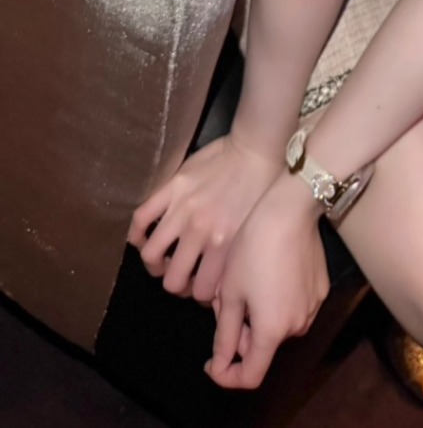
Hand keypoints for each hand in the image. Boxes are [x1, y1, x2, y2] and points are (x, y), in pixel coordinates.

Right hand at [128, 133, 283, 303]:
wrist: (258, 148)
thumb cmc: (263, 189)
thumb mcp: (253, 230)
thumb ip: (233, 256)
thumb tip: (220, 284)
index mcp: (225, 246)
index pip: (203, 290)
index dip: (200, 295)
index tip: (201, 287)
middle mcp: (201, 232)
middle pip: (172, 280)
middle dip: (175, 284)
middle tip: (180, 276)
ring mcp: (183, 210)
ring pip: (151, 254)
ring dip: (154, 263)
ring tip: (161, 259)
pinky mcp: (171, 188)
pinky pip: (142, 217)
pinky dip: (136, 233)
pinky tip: (142, 237)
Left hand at [205, 174, 328, 389]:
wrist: (290, 210)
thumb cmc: (253, 249)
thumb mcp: (229, 292)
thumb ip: (224, 334)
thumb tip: (220, 363)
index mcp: (272, 330)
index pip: (250, 376)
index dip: (227, 376)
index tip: (211, 362)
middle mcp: (298, 324)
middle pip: (263, 346)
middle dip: (239, 333)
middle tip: (223, 299)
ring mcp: (313, 305)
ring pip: (277, 326)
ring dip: (257, 316)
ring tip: (242, 281)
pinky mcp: (320, 287)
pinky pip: (293, 307)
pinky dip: (276, 301)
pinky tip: (265, 272)